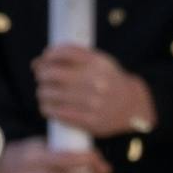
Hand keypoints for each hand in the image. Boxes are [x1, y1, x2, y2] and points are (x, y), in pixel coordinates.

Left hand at [32, 42, 157, 135]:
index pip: (64, 52)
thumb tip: (39, 61)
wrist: (133, 106)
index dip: (48, 55)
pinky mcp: (90, 120)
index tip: (42, 60)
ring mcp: (93, 102)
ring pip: (51, 95)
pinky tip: (47, 107)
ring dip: (42, 93)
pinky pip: (58, 113)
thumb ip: (74, 58)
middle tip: (41, 78)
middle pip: (52, 74)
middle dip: (41, 75)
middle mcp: (95, 80)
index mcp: (98, 62)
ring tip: (44, 94)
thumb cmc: (109, 81)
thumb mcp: (99, 62)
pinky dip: (47, 109)